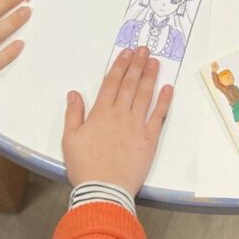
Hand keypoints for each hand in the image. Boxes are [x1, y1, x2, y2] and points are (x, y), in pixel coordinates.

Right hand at [63, 46, 174, 196]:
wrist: (104, 189)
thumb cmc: (84, 166)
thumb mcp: (70, 139)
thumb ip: (73, 114)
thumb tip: (74, 92)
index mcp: (100, 113)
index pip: (111, 83)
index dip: (119, 66)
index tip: (126, 52)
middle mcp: (120, 114)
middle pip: (130, 84)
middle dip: (136, 64)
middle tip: (144, 49)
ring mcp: (137, 125)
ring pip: (145, 95)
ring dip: (150, 76)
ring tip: (155, 62)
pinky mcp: (150, 138)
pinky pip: (159, 115)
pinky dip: (164, 101)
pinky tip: (168, 88)